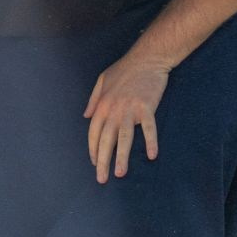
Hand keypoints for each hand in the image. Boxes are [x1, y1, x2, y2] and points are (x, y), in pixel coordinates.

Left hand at [83, 51, 169, 181]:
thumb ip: (93, 99)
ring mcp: (130, 109)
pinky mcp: (146, 107)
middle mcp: (113, 109)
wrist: (147, 58)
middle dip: (103, 161)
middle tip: (102, 178)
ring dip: (122, 157)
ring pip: (124, 138)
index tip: (95, 163)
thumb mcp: (102, 80)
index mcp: (102, 105)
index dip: (93, 150)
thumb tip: (85, 116)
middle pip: (106, 140)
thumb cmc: (125, 69)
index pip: (93, 133)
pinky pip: (148, 128)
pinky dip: (150, 141)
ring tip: (120, 173)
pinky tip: (151, 155)